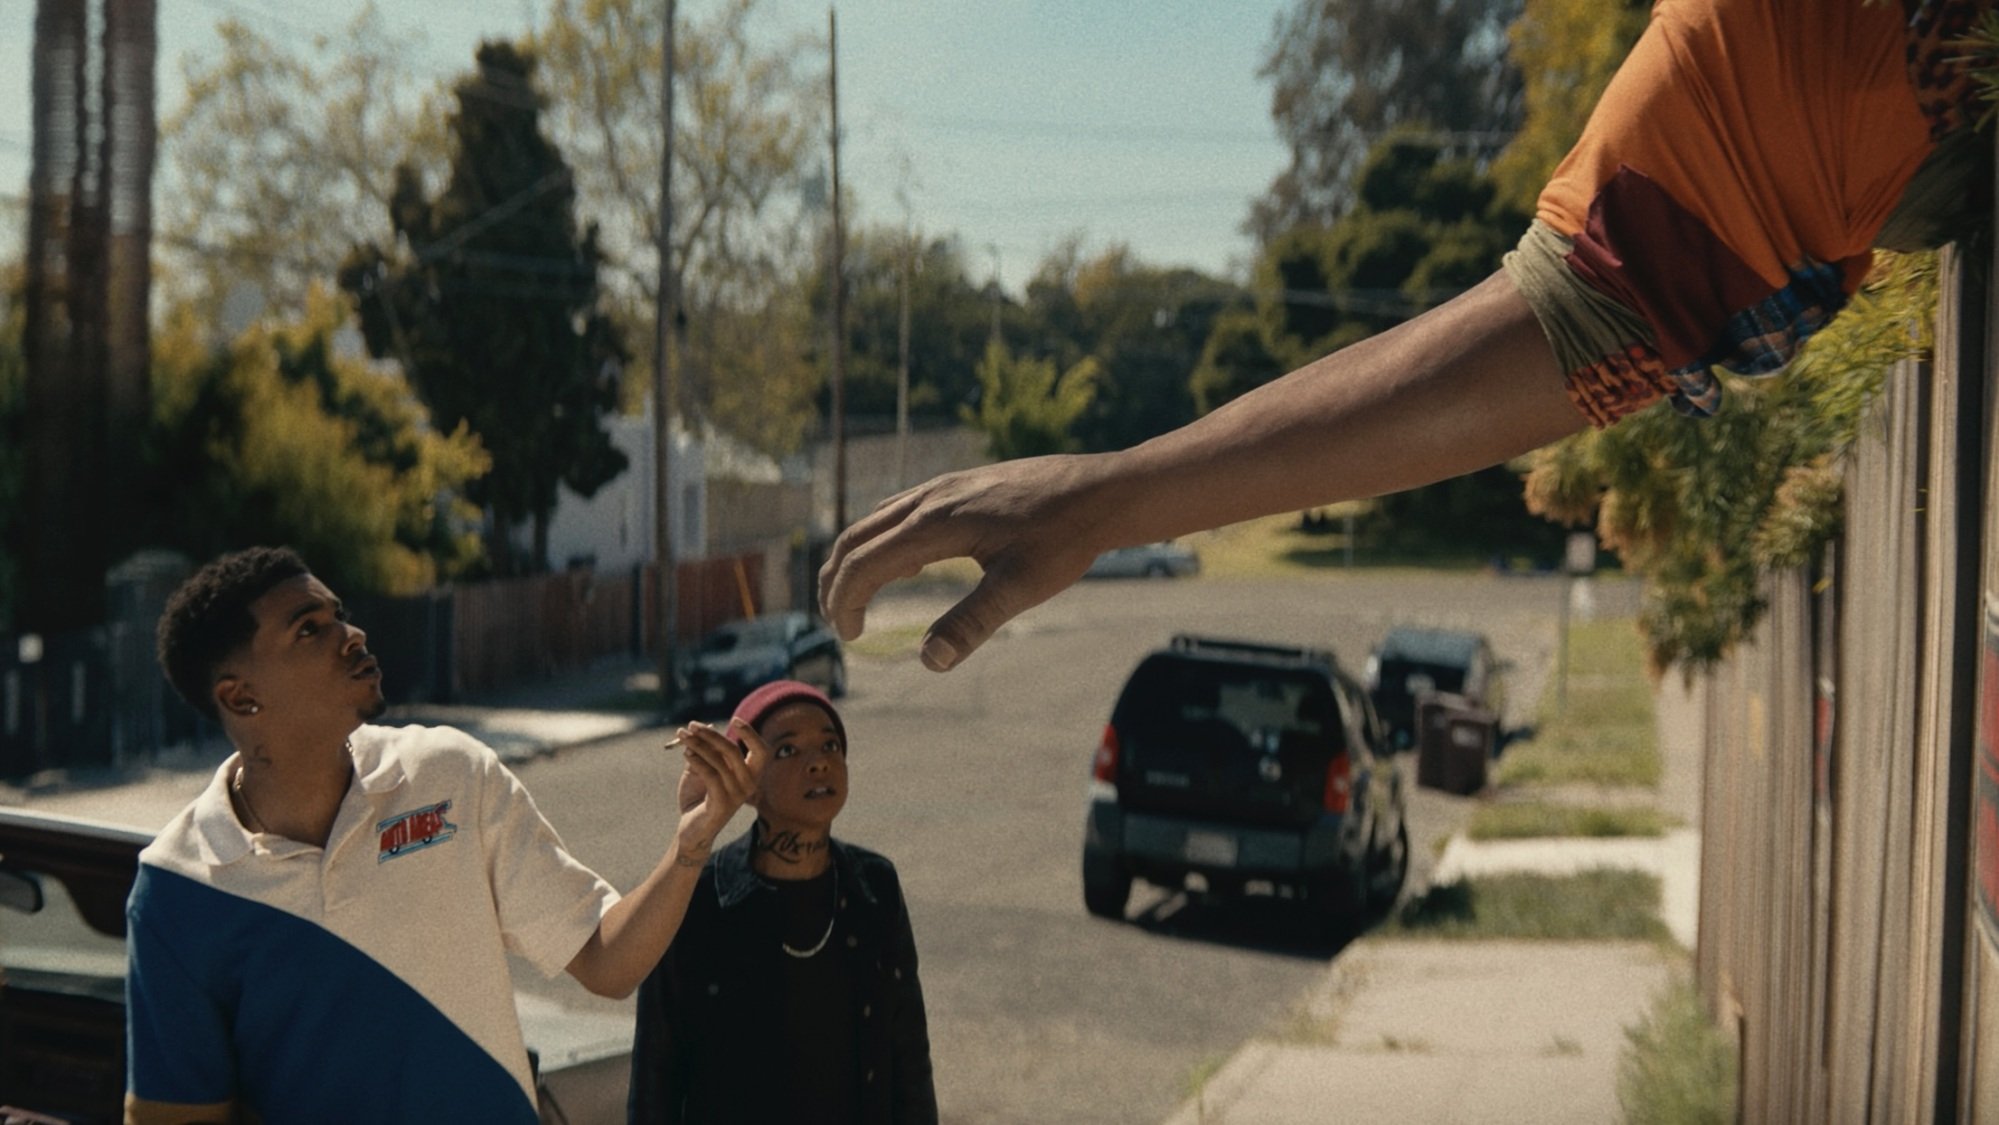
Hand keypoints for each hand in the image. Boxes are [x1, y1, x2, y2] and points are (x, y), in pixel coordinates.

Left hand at [672, 719, 766, 862]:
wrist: (691, 831)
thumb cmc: (698, 797)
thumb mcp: (703, 769)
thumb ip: (707, 751)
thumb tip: (704, 727)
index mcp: (751, 775)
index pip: (762, 751)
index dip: (751, 734)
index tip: (735, 719)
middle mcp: (749, 785)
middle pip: (734, 751)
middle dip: (711, 735)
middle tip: (692, 725)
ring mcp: (737, 796)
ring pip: (718, 761)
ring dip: (697, 745)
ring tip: (682, 736)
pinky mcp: (722, 805)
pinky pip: (710, 775)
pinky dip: (697, 761)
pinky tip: (686, 754)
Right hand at [818, 453, 1111, 671]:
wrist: (1100, 491)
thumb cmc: (1064, 538)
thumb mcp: (1020, 587)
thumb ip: (972, 623)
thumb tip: (929, 662)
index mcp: (935, 524)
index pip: (863, 562)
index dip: (845, 602)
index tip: (850, 638)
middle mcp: (930, 499)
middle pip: (856, 537)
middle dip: (837, 581)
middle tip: (838, 623)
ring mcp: (944, 488)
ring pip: (876, 521)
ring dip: (856, 558)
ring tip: (857, 597)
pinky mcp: (960, 487)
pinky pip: (902, 512)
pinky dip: (883, 540)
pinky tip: (905, 563)